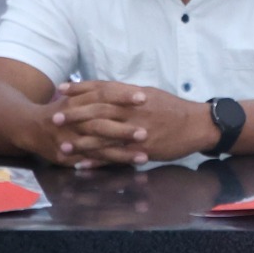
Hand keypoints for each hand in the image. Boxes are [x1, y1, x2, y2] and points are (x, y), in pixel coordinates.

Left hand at [52, 81, 216, 165]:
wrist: (198, 125)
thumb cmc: (175, 109)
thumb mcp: (152, 94)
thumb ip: (129, 94)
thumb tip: (109, 90)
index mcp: (135, 96)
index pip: (104, 89)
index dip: (81, 88)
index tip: (62, 89)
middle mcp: (134, 111)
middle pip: (99, 110)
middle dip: (75, 114)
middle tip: (55, 117)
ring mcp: (137, 131)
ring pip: (104, 136)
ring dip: (81, 141)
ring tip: (62, 145)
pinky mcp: (142, 149)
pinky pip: (116, 156)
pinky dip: (99, 161)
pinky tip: (83, 164)